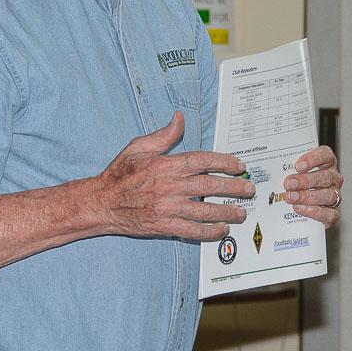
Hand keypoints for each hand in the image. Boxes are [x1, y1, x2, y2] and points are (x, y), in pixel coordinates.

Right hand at [93, 111, 253, 240]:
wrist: (102, 202)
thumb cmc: (119, 174)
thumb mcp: (138, 147)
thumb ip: (163, 134)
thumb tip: (179, 118)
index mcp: (166, 165)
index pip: (203, 160)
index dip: (224, 162)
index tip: (238, 165)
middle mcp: (170, 186)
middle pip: (210, 185)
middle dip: (233, 187)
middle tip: (249, 188)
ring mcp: (168, 208)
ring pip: (205, 210)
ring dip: (227, 211)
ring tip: (241, 212)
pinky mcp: (165, 226)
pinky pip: (192, 231)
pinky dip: (209, 232)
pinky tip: (221, 230)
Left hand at [283, 145, 342, 227]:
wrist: (304, 205)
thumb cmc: (297, 181)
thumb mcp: (292, 170)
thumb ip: (287, 166)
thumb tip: (273, 165)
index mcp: (326, 163)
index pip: (325, 155)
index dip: (313, 159)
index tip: (298, 166)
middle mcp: (333, 178)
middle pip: (325, 177)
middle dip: (305, 181)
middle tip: (288, 183)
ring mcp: (335, 196)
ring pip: (328, 196)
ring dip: (307, 196)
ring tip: (290, 197)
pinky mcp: (333, 213)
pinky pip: (329, 214)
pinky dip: (314, 212)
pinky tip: (299, 208)